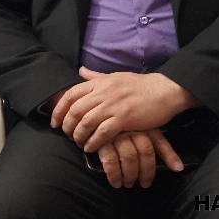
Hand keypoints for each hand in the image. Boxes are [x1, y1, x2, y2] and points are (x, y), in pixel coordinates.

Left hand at [51, 68, 196, 152]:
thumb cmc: (139, 85)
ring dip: (79, 136)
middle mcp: (103, 93)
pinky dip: (94, 142)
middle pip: (75, 110)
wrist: (164, 90)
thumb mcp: (114, 76)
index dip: (59, 110)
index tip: (55, 122)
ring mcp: (113, 105)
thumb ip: (95, 76)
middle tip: (68, 136)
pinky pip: (102, 133)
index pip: (70, 94)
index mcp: (99, 82)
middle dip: (67, 126)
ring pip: (86, 122)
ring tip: (79, 144)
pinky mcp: (124, 118)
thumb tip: (80, 71)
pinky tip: (92, 148)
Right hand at [95, 129, 183, 188]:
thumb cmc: (122, 125)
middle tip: (142, 184)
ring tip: (126, 184)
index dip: (167, 158)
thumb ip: (162, 147)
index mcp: (142, 124)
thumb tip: (179, 168)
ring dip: (129, 175)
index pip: (158, 143)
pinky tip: (114, 181)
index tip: (165, 174)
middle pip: (145, 152)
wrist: (94, 114)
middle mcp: (130, 127)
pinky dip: (113, 174)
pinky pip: (110, 159)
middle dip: (145, 172)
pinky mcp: (100, 139)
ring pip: (129, 157)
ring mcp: (115, 133)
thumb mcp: (145, 130)